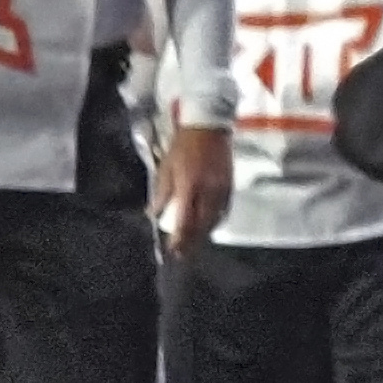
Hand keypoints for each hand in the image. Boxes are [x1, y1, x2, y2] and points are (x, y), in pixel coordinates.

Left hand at [157, 121, 233, 252]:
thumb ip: (160, 193)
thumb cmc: (183, 146)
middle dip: (192, 242)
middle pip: (202, 225)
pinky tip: (208, 227)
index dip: (180, 239)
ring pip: (214, 220)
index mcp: (189, 186)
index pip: (185, 220)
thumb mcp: (165, 168)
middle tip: (183, 255)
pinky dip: (215, 222)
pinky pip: (224, 211)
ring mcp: (221, 189)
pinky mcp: (230, 186)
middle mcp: (208, 191)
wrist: (208, 127)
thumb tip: (152, 214)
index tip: (173, 251)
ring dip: (203, 235)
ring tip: (194, 245)